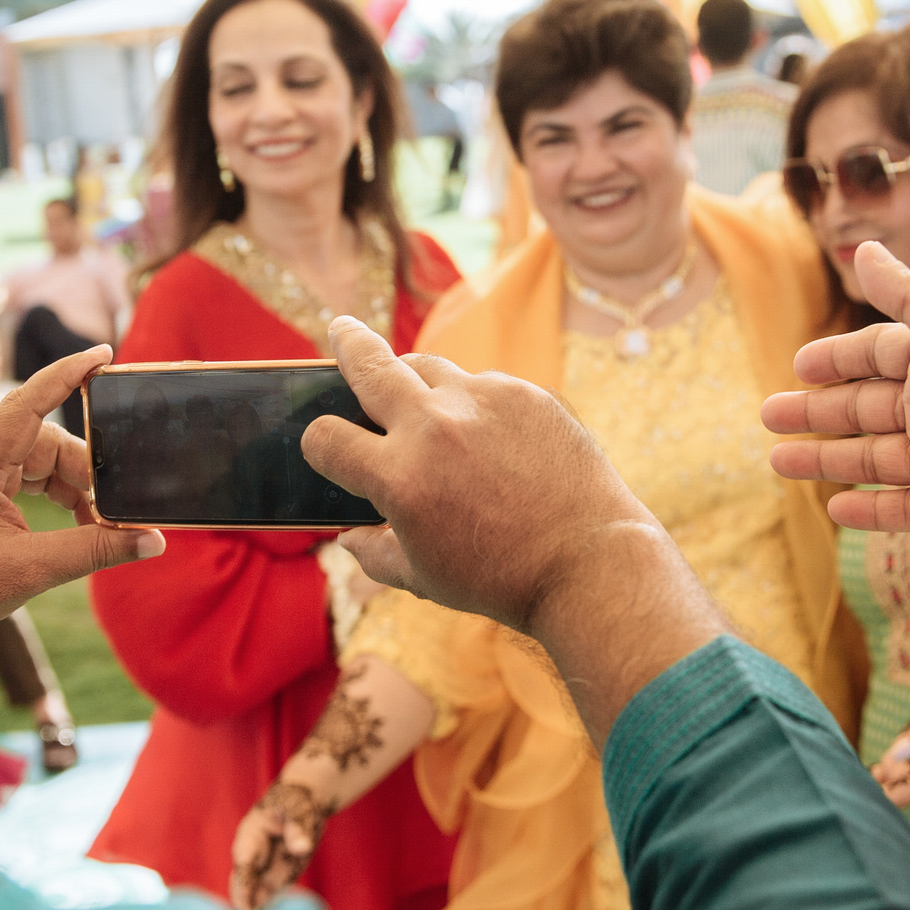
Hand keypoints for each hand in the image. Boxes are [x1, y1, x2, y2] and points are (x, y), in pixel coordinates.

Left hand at [0, 345, 162, 690]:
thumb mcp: (33, 572)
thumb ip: (96, 549)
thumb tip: (153, 540)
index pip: (25, 403)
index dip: (66, 375)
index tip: (102, 354)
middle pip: (40, 440)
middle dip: (81, 472)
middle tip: (112, 510)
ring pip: (31, 457)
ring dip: (66, 486)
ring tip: (92, 524)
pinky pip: (15, 472)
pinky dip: (46, 492)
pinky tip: (69, 522)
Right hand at [231, 778, 333, 909]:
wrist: (302, 805)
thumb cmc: (295, 804)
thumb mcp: (298, 810)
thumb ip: (298, 828)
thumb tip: (301, 847)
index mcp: (250, 837)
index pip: (244, 864)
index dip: (243, 886)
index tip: (245, 909)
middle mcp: (253, 858)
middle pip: (245, 884)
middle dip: (246, 903)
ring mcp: (264, 870)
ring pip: (256, 896)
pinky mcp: (278, 879)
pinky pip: (271, 898)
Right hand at [299, 318, 656, 630]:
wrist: (589, 563)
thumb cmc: (500, 580)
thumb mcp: (423, 578)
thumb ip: (373, 553)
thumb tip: (347, 536)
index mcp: (398, 477)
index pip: (327, 437)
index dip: (319, 444)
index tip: (327, 445)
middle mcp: (433, 428)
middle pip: (368, 364)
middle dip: (347, 344)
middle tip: (342, 329)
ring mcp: (482, 402)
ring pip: (427, 367)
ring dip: (413, 378)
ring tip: (418, 395)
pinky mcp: (525, 394)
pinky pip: (483, 386)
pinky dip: (474, 405)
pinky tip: (490, 438)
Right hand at [764, 242, 909, 563]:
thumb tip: (860, 248)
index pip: (882, 351)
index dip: (839, 358)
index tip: (796, 365)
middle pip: (870, 407)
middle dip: (819, 411)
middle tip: (766, 416)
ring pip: (878, 460)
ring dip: (829, 460)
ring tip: (777, 463)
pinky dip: (872, 511)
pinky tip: (834, 508)